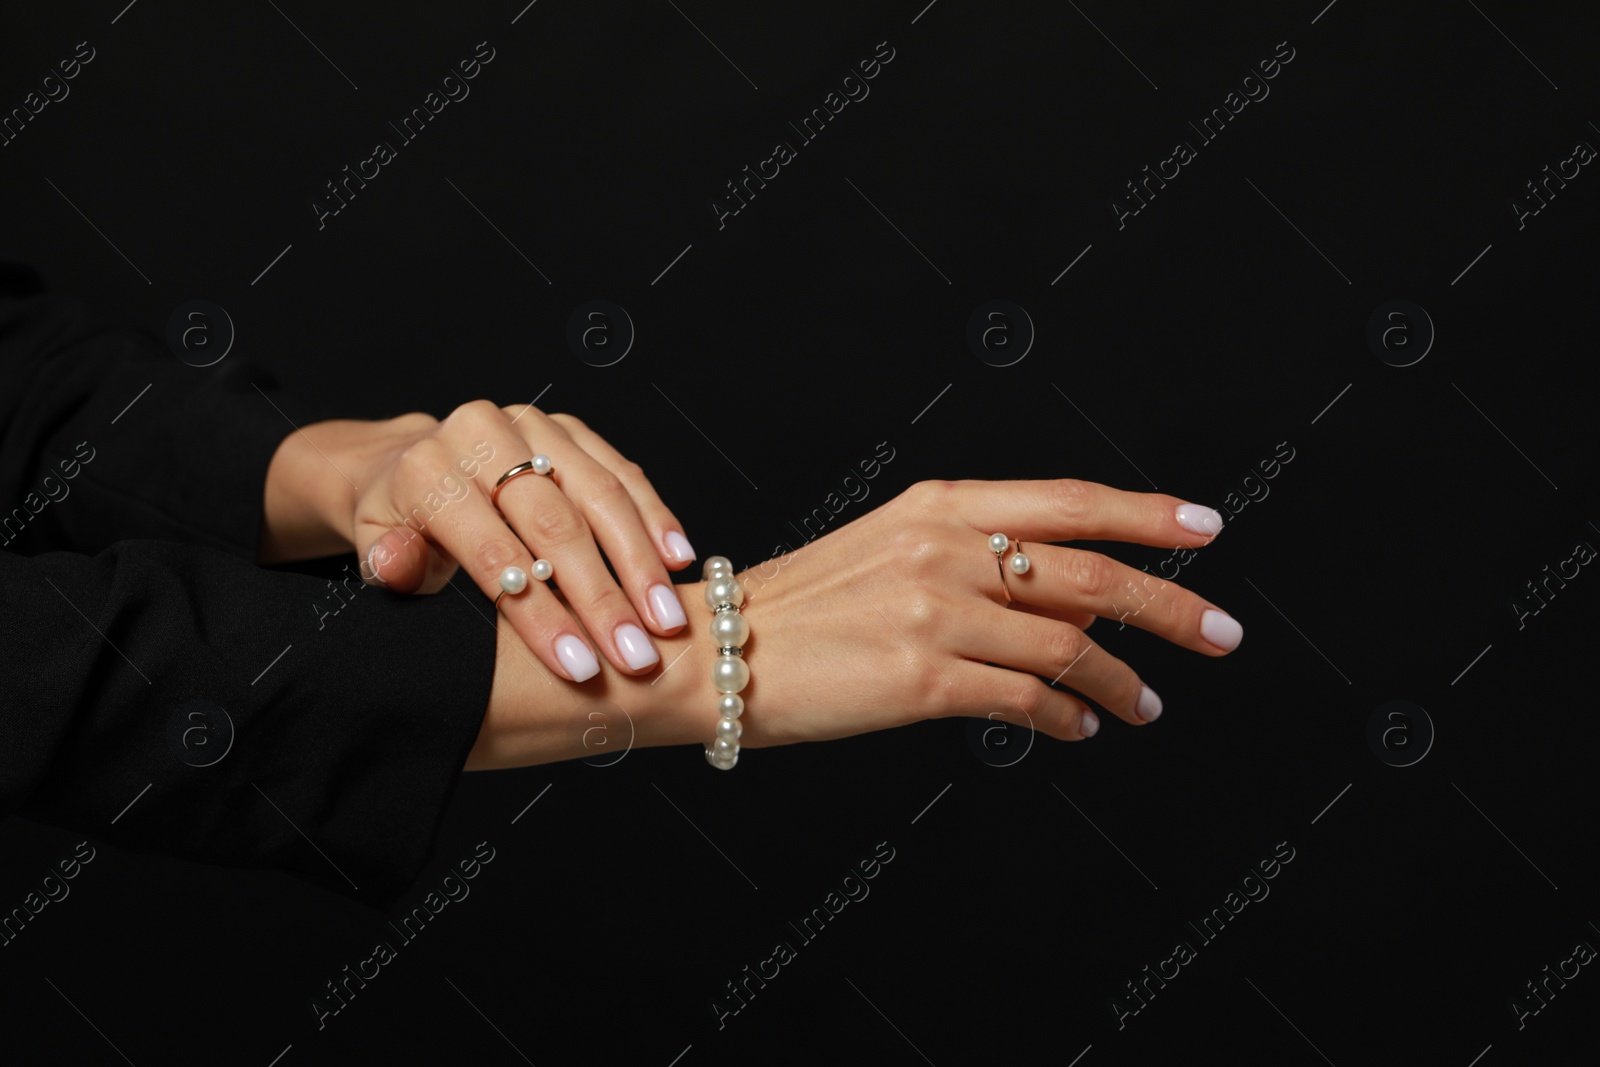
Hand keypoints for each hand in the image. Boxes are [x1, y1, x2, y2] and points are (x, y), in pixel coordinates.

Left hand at [261, 402, 697, 680]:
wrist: (405, 467)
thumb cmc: (401, 528)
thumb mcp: (381, 552)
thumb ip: (394, 565)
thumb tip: (401, 569)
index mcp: (427, 470)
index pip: (493, 551)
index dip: (540, 614)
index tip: (579, 667)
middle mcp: (480, 433)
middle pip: (554, 522)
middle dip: (601, 596)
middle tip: (636, 655)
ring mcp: (530, 425)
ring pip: (599, 493)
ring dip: (640, 563)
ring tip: (667, 621)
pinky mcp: (568, 428)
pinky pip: (622, 471)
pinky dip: (654, 517)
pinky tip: (679, 561)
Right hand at [465, 478, 1241, 769]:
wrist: (715, 654)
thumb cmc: (798, 609)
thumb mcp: (883, 548)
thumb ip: (965, 554)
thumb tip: (1055, 592)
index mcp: (936, 505)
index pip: (1068, 501)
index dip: (1146, 514)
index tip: (1206, 527)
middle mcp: (943, 548)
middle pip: (1089, 574)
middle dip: (1170, 607)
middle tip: (1222, 633)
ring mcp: (934, 611)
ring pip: (1068, 646)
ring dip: (1123, 682)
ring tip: (1146, 707)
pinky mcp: (922, 678)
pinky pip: (1027, 698)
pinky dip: (1068, 716)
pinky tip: (1081, 728)